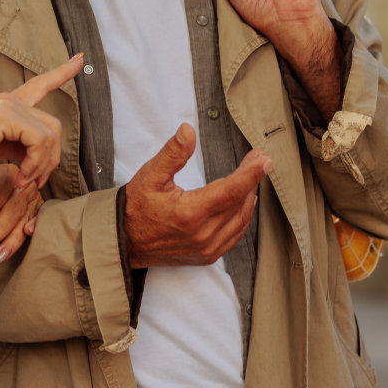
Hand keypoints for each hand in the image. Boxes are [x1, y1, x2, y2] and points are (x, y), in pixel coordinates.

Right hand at [0, 54, 80, 189]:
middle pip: (53, 126)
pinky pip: (39, 142)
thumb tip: (35, 162)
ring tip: (25, 182)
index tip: (79, 60)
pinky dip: (35, 164)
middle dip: (51, 159)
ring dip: (42, 165)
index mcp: (7, 104)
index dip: (62, 73)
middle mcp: (10, 100)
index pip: (40, 84)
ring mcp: (9, 106)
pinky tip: (21, 176)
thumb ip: (16, 145)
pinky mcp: (7, 117)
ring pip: (49, 136)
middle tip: (35, 182)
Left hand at [0, 163, 41, 262]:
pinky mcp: (41, 211)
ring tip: (0, 254)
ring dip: (13, 238)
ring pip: (25, 218)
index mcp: (5, 173)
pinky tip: (28, 234)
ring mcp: (35, 198)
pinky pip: (41, 220)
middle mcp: (23, 184)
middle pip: (13, 207)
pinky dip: (36, 227)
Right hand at [124, 124, 270, 267]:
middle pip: (240, 203)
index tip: (263, 159)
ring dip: (249, 198)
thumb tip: (188, 130)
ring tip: (251, 178)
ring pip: (240, 221)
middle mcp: (202, 234)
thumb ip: (173, 153)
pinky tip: (243, 204)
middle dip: (251, 179)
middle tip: (257, 160)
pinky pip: (234, 236)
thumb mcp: (150, 175)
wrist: (124, 241)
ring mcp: (206, 248)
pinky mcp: (206, 256)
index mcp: (190, 213)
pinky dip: (242, 218)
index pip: (232, 190)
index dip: (251, 173)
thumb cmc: (135, 207)